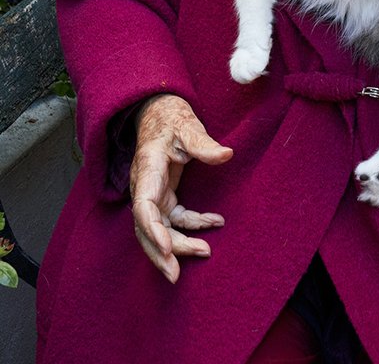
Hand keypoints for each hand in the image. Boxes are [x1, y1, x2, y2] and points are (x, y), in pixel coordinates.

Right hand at [129, 94, 232, 282]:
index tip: (167, 248)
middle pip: (147, 228)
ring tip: (205, 251)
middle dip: (160, 253)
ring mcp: (153, 193)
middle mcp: (145, 187)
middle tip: (177, 274)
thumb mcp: (187, 126)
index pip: (143, 207)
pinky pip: (175, 218)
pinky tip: (215, 222)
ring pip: (160, 229)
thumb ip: (203, 143)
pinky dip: (193, 224)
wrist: (160, 113)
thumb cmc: (171, 119)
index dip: (152, 231)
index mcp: (147, 170)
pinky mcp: (164, 196)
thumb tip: (226, 154)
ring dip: (179, 244)